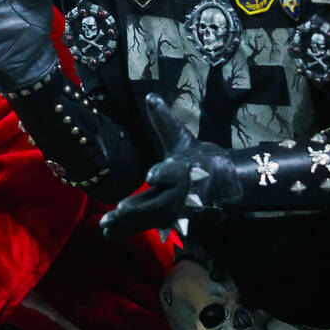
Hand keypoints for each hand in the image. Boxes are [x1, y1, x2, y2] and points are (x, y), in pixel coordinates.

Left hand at [100, 94, 238, 237]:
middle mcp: (182, 193)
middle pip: (161, 202)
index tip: (151, 176)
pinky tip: (108, 233)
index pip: (174, 172)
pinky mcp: (170, 221)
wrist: (222, 183)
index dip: (163, 174)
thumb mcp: (180, 137)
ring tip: (106, 224)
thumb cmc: (196, 157)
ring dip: (129, 223)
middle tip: (120, 209)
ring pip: (152, 219)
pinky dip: (128, 230)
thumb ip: (163, 120)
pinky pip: (147, 226)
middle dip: (140, 207)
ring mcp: (177, 210)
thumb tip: (149, 96)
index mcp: (184, 169)